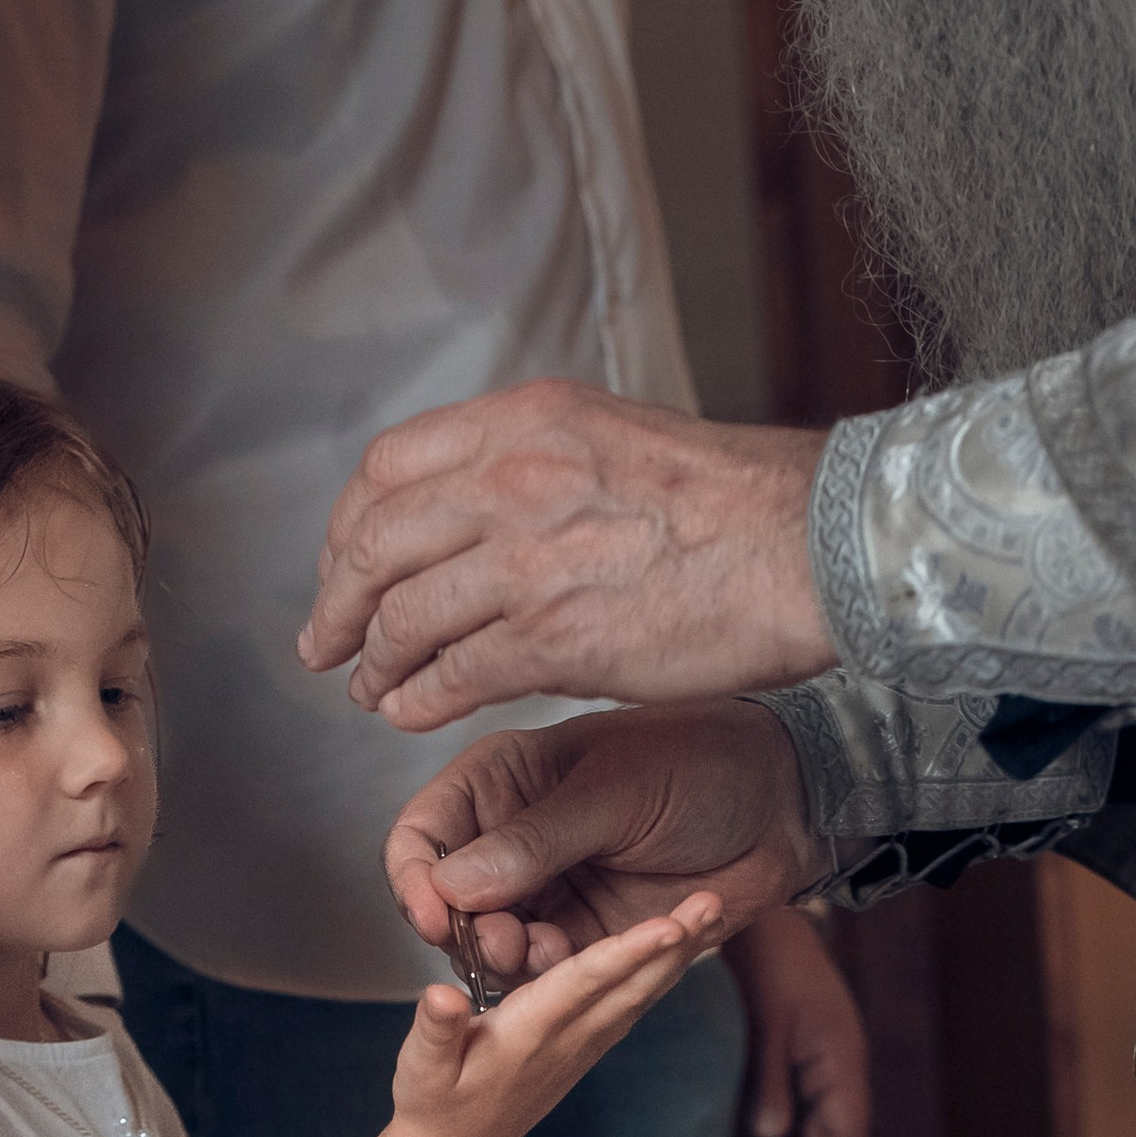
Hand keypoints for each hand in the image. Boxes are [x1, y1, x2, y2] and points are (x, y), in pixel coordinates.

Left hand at [300, 382, 834, 729]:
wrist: (810, 545)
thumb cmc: (732, 506)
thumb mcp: (616, 441)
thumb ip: (538, 467)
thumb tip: (479, 514)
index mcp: (527, 421)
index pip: (387, 468)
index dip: (348, 528)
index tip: (342, 567)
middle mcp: (515, 477)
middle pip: (375, 541)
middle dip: (337, 601)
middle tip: (325, 643)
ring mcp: (532, 558)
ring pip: (404, 614)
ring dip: (373, 660)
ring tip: (369, 689)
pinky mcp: (557, 636)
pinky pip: (453, 673)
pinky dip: (417, 698)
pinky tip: (408, 714)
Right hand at [384, 700, 828, 982]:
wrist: (788, 807)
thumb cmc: (708, 765)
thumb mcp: (615, 792)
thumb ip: (535, 840)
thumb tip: (454, 885)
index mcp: (506, 781)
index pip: (424, 833)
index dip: (415, 879)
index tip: (434, 917)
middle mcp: (517, 839)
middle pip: (451, 903)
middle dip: (468, 933)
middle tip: (507, 943)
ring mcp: (552, 890)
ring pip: (496, 946)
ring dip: (513, 962)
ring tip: (550, 953)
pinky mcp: (589, 936)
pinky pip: (549, 974)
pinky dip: (558, 979)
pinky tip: (587, 960)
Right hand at [386, 895, 720, 1136]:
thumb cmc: (434, 1104)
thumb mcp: (420, 1067)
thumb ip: (435, 1029)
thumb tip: (443, 997)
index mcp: (530, 1032)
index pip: (586, 983)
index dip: (629, 952)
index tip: (670, 924)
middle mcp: (568, 1037)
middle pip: (632, 984)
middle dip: (676, 943)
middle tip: (716, 901)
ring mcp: (583, 1044)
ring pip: (641, 993)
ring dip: (680, 954)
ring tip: (715, 912)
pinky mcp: (586, 1045)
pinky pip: (633, 1004)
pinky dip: (663, 973)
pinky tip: (684, 949)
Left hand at [727, 905, 871, 1136]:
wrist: (766, 918)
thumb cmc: (768, 964)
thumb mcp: (769, 1022)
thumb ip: (772, 1079)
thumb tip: (770, 1136)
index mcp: (842, 1059)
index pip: (845, 1135)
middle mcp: (841, 1066)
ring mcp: (824, 1064)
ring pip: (817, 1132)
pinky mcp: (804, 1059)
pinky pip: (803, 1114)